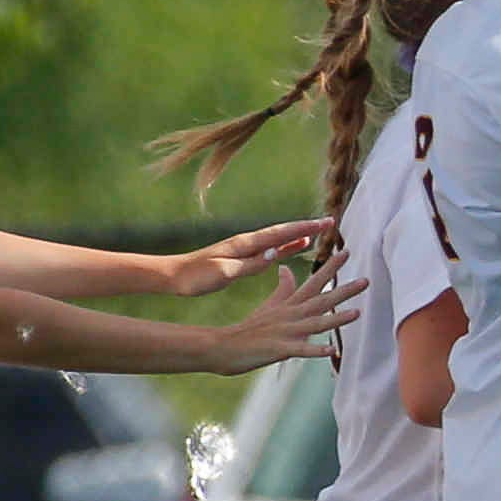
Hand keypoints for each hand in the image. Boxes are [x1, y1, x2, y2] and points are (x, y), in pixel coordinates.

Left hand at [163, 219, 336, 298]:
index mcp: (244, 245)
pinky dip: (284, 246)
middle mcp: (246, 242)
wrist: (172, 275)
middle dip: (306, 227)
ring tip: (316, 234)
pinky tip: (291, 248)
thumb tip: (275, 253)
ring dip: (297, 235)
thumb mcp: (224, 273)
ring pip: (277, 239)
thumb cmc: (195, 277)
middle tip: (328, 223)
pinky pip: (268, 249)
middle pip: (282, 231)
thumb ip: (251, 263)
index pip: (280, 234)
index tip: (325, 224)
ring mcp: (243, 248)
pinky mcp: (240, 256)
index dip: (304, 229)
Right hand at [206, 260, 361, 369]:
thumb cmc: (251, 327)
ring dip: (336, 318)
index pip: (315, 282)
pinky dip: (316, 350)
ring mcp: (287, 332)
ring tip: (357, 313)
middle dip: (344, 290)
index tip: (347, 252)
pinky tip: (332, 350)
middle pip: (322, 300)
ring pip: (316, 323)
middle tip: (366, 280)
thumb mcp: (269, 305)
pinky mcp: (281, 349)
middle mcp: (292, 315)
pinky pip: (301, 350)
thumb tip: (286, 267)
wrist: (225, 345)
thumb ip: (283, 288)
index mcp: (291, 304)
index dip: (331, 268)